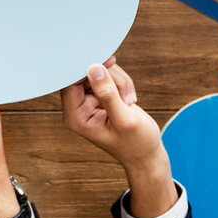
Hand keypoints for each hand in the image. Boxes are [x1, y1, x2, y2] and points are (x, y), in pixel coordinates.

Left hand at [61, 58, 178, 217]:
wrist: (146, 154)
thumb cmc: (136, 144)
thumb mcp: (124, 119)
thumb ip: (108, 94)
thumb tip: (93, 68)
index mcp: (76, 116)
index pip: (71, 81)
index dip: (88, 69)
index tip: (109, 63)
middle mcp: (78, 107)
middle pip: (86, 73)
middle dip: (110, 77)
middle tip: (126, 95)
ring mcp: (90, 100)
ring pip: (100, 72)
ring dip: (119, 81)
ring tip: (129, 101)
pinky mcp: (101, 95)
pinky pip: (109, 76)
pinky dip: (122, 83)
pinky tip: (129, 99)